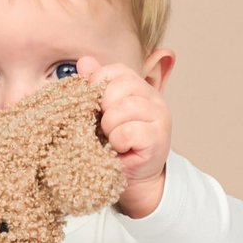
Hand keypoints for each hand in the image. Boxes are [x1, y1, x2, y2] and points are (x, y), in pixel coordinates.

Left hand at [77, 56, 170, 217]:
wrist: (135, 180)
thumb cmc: (117, 146)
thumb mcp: (103, 113)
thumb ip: (95, 87)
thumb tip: (83, 63)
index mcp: (139, 88)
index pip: (116, 71)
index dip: (98, 85)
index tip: (93, 106)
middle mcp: (153, 98)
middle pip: (119, 87)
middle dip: (103, 109)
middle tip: (104, 127)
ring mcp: (159, 117)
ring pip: (122, 109)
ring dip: (109, 128)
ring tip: (111, 140)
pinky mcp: (157, 138)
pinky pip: (127, 132)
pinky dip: (117, 142)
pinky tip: (120, 149)